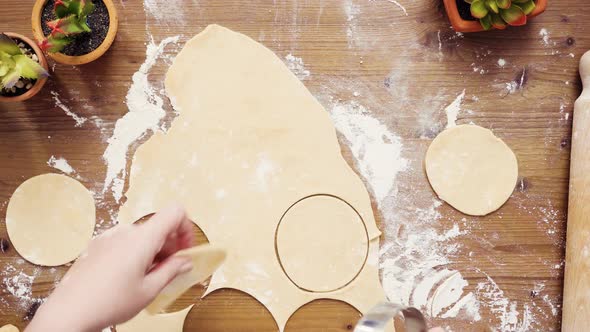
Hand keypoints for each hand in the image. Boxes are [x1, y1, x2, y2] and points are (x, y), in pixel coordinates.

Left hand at [26, 204, 193, 331]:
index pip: (174, 213)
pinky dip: (134, 254)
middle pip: (157, 227)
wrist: (69, 313)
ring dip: (151, 252)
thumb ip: (172, 271)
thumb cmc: (106, 303)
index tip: (185, 249)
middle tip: (170, 270)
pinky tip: (128, 277)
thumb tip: (184, 261)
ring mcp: (108, 237)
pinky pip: (124, 242)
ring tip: (146, 278)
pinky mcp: (97, 245)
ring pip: (141, 236)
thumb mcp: (149, 290)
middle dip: (169, 246)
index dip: (186, 228)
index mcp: (142, 239)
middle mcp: (125, 232)